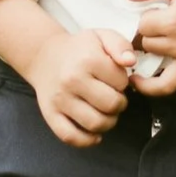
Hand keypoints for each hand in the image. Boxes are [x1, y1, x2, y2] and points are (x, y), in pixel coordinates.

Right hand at [25, 23, 137, 146]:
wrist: (44, 56)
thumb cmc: (79, 48)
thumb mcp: (102, 36)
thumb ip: (121, 45)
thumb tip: (130, 62)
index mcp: (88, 60)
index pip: (121, 82)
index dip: (124, 82)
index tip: (116, 79)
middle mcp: (72, 80)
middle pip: (111, 105)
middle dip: (120, 104)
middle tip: (114, 98)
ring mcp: (60, 100)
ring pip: (95, 124)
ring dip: (108, 122)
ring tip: (106, 112)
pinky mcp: (50, 114)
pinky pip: (70, 136)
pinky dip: (87, 140)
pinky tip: (95, 133)